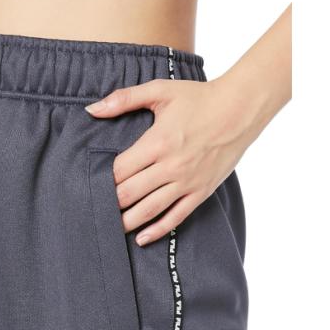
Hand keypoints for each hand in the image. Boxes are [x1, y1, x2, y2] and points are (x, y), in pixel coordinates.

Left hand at [85, 76, 254, 245]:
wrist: (241, 108)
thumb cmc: (198, 98)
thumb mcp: (160, 90)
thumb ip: (123, 99)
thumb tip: (91, 110)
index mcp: (156, 143)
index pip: (119, 170)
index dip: (100, 180)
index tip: (88, 185)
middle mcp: (170, 166)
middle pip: (129, 194)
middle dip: (109, 204)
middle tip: (94, 210)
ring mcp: (186, 182)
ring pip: (149, 210)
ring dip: (127, 222)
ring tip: (111, 229)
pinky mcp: (200, 192)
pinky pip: (176, 217)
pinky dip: (157, 230)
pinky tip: (142, 238)